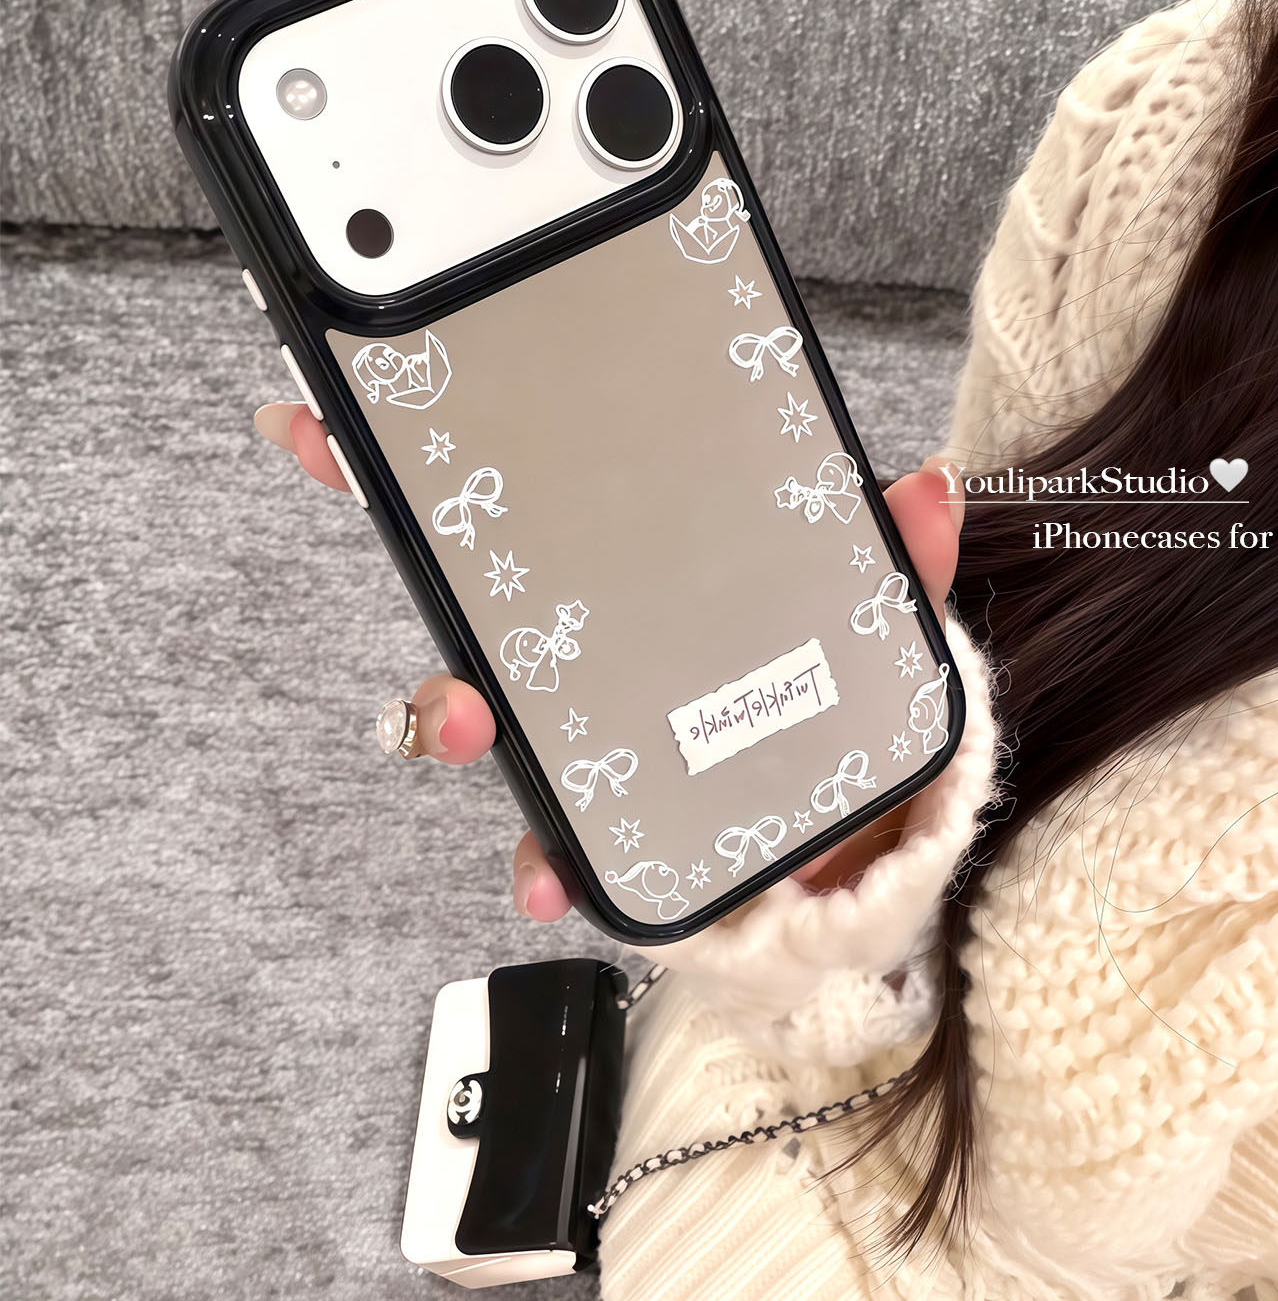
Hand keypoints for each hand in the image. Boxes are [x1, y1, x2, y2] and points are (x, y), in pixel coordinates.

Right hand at [254, 402, 964, 919]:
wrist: (870, 827)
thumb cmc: (844, 703)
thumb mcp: (868, 623)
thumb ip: (887, 563)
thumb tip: (930, 486)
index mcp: (631, 585)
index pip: (514, 514)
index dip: (412, 470)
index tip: (324, 425)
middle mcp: (587, 656)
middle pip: (465, 622)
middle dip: (418, 585)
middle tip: (428, 607)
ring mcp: (589, 739)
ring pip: (485, 724)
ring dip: (451, 721)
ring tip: (474, 729)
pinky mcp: (609, 821)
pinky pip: (551, 838)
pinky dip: (539, 857)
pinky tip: (549, 875)